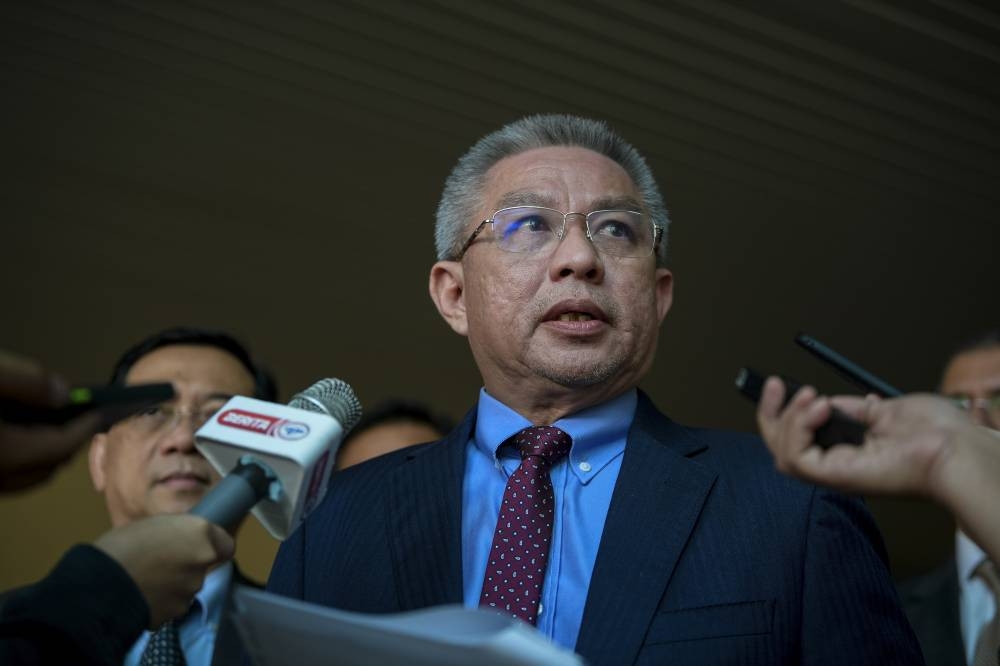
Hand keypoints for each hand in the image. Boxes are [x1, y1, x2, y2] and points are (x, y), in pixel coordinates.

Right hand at [0, 350, 101, 491]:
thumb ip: (29, 382)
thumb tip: (64, 392)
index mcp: (8, 453)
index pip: (60, 447)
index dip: (85, 429)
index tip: (102, 412)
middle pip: (46, 467)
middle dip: (68, 444)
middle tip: (84, 418)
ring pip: (25, 476)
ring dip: (45, 455)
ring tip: (55, 424)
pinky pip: (6, 475)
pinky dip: (22, 458)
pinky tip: (20, 431)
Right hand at [93, 514, 234, 627]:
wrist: (101, 585)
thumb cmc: (123, 545)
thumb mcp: (155, 524)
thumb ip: (178, 533)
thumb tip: (182, 541)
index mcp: (201, 535)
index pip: (225, 544)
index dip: (211, 545)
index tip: (195, 545)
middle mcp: (203, 563)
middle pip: (203, 566)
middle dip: (188, 565)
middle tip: (161, 562)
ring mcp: (191, 591)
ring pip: (188, 587)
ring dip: (175, 584)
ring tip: (147, 580)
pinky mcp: (176, 613)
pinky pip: (173, 605)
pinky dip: (163, 602)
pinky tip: (143, 596)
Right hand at [756, 377, 968, 496]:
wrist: (956, 448)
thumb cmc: (938, 434)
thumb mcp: (887, 411)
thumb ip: (857, 410)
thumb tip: (836, 402)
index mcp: (850, 454)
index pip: (799, 440)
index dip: (785, 414)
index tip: (782, 385)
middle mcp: (838, 466)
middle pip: (781, 450)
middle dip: (770, 415)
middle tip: (775, 385)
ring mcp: (835, 473)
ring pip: (783, 453)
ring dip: (786, 419)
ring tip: (812, 397)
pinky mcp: (835, 476)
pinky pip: (796, 456)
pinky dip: (799, 427)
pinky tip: (820, 407)